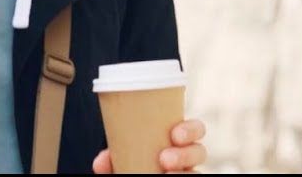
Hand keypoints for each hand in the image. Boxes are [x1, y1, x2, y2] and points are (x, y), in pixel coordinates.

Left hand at [92, 119, 207, 173]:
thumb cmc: (129, 166)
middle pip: (200, 152)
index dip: (190, 130)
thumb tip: (101, 160)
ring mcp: (187, 172)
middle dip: (186, 154)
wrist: (131, 174)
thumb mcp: (119, 161)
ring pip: (197, 172)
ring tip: (167, 175)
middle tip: (164, 159)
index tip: (175, 134)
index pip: (194, 130)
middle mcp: (186, 158)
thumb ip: (111, 161)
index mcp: (175, 141)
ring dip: (184, 172)